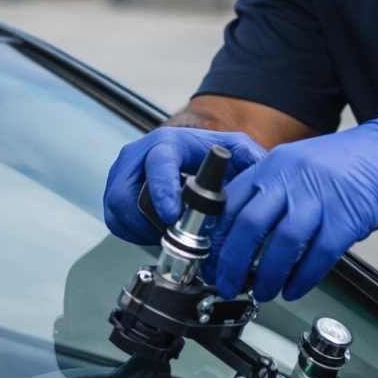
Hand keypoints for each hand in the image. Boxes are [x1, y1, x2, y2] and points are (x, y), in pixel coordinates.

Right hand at [103, 127, 266, 243]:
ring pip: (117, 211)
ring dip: (141, 230)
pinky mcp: (115, 191)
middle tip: (173, 234)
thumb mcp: (236, 150)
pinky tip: (155, 232)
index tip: (172, 215)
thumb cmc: (210, 153)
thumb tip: (263, 178)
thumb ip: (252, 160)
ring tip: (167, 234)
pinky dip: (134, 233)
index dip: (161, 191)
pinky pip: (115, 221)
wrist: (191, 152)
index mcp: (167, 143)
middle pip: (123, 195)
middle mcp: (137, 155)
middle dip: (147, 223)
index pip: (157, 164)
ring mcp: (122, 173)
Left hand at [209, 101, 377, 300]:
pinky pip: (319, 254)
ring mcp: (320, 196)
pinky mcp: (348, 216)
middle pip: (248, 225)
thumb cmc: (349, 161)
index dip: (216, 236)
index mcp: (273, 165)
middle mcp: (291, 178)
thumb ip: (272, 190)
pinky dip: (303, 277)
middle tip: (226, 283)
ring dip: (267, 275)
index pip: (230, 202)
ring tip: (263, 292)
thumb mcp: (299, 164)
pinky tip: (294, 288)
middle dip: (232, 262)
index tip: (210, 260)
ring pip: (282, 243)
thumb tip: (245, 230)